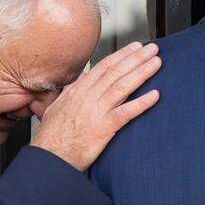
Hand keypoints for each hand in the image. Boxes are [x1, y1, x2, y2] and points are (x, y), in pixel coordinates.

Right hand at [31, 42, 160, 170]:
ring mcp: (95, 112)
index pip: (103, 67)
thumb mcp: (57, 107)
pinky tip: (155, 95)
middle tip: (152, 48)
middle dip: (136, 58)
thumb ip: (71, 91)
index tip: (136, 47)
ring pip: (122, 86)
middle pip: (116, 72)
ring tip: (156, 63)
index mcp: (77, 91)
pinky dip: (141, 103)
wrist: (48, 158)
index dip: (122, 55)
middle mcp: (87, 97)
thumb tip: (81, 78)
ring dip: (141, 72)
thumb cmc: (52, 137)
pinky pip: (126, 112)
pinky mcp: (103, 128)